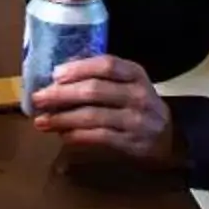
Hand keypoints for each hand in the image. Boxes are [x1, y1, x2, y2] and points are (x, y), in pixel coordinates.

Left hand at [30, 55, 181, 167]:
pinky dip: (76, 136)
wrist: (169, 137)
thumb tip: (58, 76)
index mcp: (135, 74)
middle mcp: (137, 95)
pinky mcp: (131, 143)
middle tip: (38, 98)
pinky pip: (98, 138)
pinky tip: (62, 135)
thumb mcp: (128, 83)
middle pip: (94, 91)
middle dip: (61, 95)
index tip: (55, 74)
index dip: (79, 68)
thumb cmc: (138, 105)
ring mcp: (136, 120)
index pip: (106, 65)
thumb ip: (101, 77)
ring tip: (42, 121)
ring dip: (62, 119)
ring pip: (92, 116)